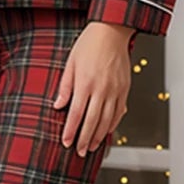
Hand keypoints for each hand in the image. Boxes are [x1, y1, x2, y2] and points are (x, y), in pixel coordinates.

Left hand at [53, 21, 132, 156]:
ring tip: (92, 147)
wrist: (112, 31)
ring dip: (99, 136)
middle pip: (92, 121)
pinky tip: (107, 131)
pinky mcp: (125, 89)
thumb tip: (58, 106)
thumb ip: (65, 87)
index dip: (71, 131)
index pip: (76, 114)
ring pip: (107, 120)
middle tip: (79, 152)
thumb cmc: (89, 44)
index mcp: (85, 83)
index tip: (66, 142)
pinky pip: (119, 112)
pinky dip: (113, 124)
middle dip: (85, 139)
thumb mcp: (70, 63)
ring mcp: (115, 90)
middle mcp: (102, 89)